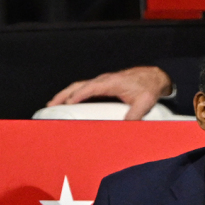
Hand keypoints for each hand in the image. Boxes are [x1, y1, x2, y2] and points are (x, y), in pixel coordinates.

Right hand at [46, 66, 172, 119]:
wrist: (153, 78)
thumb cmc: (148, 87)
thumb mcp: (144, 103)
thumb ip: (135, 115)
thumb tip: (127, 127)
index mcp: (111, 83)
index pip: (90, 88)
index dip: (78, 95)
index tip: (68, 103)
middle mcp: (104, 80)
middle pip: (78, 85)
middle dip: (63, 95)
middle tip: (51, 105)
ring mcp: (102, 81)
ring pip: (79, 86)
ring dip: (66, 94)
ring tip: (54, 104)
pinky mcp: (103, 84)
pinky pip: (85, 88)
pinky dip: (75, 94)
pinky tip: (70, 102)